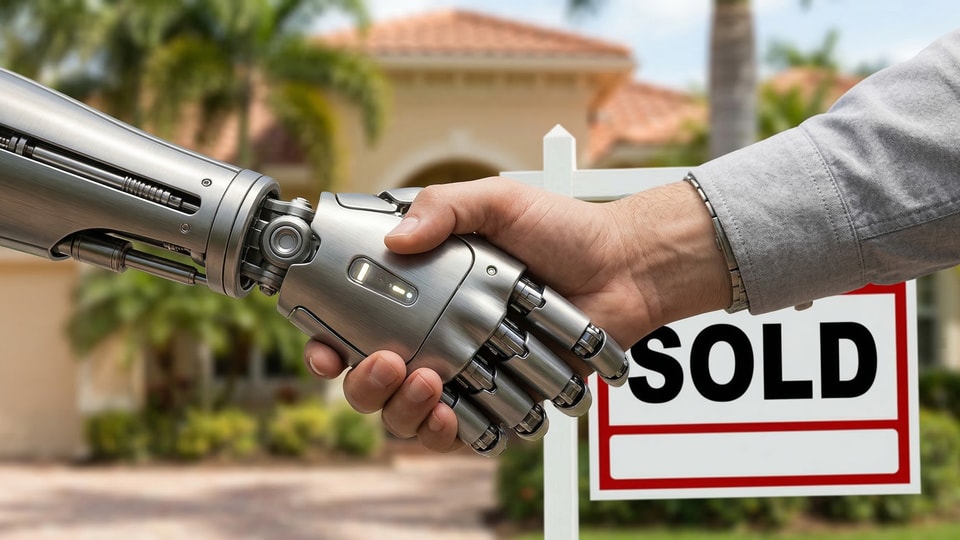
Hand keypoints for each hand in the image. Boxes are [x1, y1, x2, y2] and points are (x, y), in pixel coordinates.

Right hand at [304, 177, 728, 451]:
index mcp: (422, 293)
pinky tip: (453, 417)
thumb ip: (444, 207)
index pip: (355, 325)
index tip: (325, 348)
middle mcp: (436, 336)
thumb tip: (394, 240)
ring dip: (403, 412)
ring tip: (431, 385)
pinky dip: (449, 435)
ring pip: (408, 416)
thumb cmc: (563, 231)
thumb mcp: (498, 200)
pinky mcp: (503, 401)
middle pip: (373, 382)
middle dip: (365, 385)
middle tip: (387, 362)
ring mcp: (467, 373)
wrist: (626, 268)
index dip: (328, 343)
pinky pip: (462, 435)